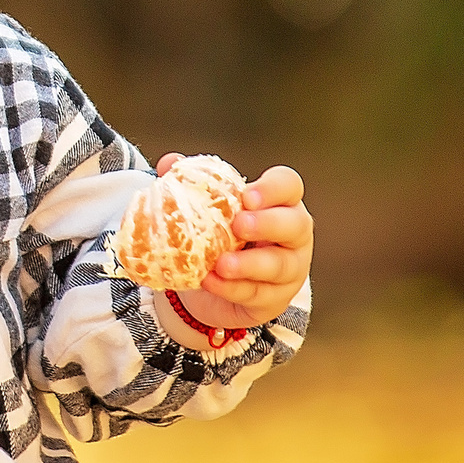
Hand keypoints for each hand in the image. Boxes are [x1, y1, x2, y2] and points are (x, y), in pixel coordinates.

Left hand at [152, 155, 311, 329]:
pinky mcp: (275, 299)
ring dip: (249, 264)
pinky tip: (210, 281)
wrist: (219, 285)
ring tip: (221, 263)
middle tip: (238, 225)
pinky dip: (231, 288)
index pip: (289, 185)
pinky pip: (256, 294)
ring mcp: (290, 269)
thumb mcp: (210, 209)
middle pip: (295, 224)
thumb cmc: (222, 235)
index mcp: (280, 202)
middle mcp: (293, 234)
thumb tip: (168, 163)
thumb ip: (193, 183)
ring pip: (279, 265)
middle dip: (267, 224)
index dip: (272, 188)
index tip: (246, 195)